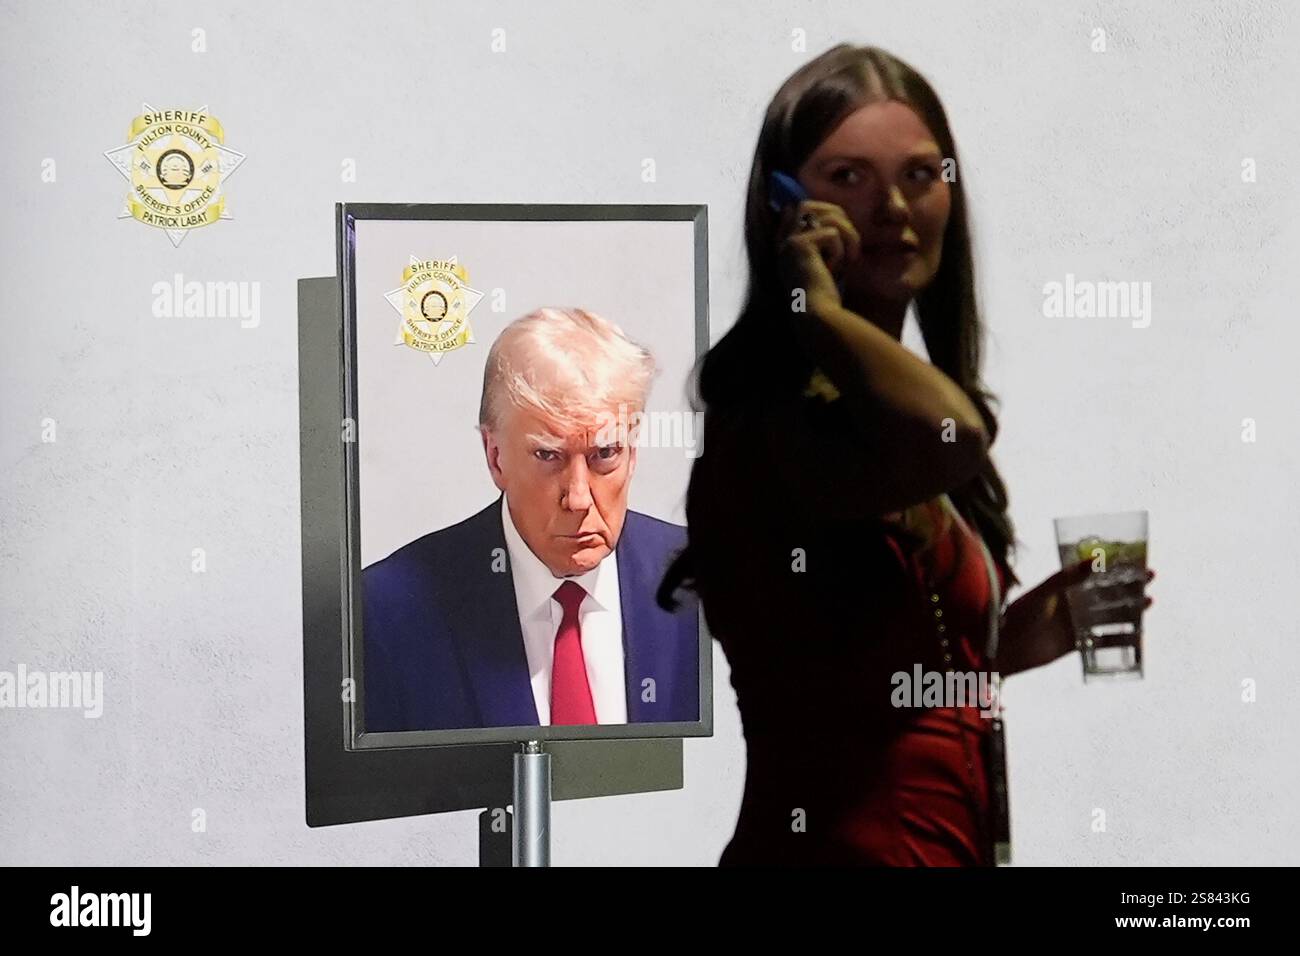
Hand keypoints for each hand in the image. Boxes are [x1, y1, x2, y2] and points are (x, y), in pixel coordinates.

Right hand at [776, 199, 860, 312]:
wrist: (817, 318)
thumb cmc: (825, 300)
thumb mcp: (823, 267)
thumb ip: (823, 245)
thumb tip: (833, 220)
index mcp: (783, 251)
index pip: (791, 214)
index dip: (811, 209)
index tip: (826, 214)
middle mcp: (782, 244)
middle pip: (807, 205)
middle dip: (834, 213)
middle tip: (848, 238)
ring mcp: (789, 243)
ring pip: (827, 216)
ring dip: (848, 235)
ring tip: (851, 259)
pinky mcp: (800, 245)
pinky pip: (832, 233)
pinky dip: (842, 252)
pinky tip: (836, 271)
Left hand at [994, 559, 1155, 677]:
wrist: (1004, 650)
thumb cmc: (1018, 617)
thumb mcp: (1042, 594)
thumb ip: (1066, 578)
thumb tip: (1094, 560)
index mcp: (1062, 586)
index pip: (1093, 572)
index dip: (1113, 566)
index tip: (1133, 558)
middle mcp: (1071, 602)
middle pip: (1105, 591)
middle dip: (1128, 585)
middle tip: (1150, 578)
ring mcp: (1075, 623)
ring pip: (1109, 614)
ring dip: (1129, 608)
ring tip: (1149, 601)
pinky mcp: (1077, 643)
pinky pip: (1103, 640)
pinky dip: (1121, 638)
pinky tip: (1138, 635)